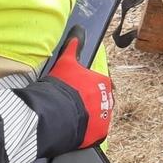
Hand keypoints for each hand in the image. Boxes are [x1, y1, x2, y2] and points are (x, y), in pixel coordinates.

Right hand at [46, 32, 112, 148]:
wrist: (54, 113)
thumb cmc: (60, 86)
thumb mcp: (66, 62)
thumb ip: (73, 45)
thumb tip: (78, 29)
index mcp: (104, 82)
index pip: (98, 85)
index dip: (83, 89)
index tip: (73, 93)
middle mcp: (108, 99)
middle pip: (98, 101)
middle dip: (85, 103)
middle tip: (70, 106)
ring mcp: (105, 118)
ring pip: (97, 117)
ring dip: (86, 118)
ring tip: (69, 118)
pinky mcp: (100, 134)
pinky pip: (95, 133)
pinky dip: (86, 132)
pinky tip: (73, 129)